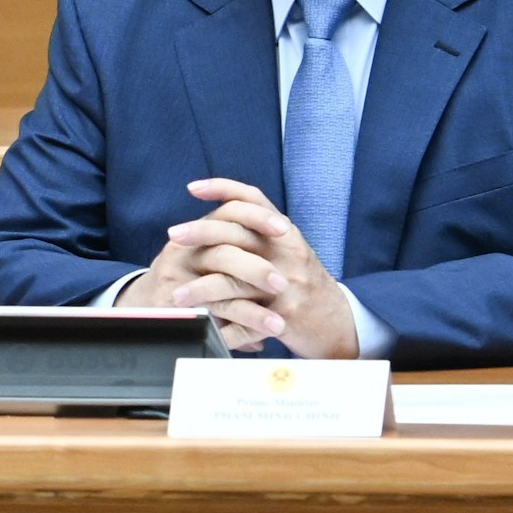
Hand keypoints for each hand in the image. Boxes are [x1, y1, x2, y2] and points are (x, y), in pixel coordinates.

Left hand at [118, 178, 359, 357]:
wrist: (338, 324)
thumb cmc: (305, 286)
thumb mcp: (288, 252)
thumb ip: (261, 234)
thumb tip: (220, 218)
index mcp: (285, 234)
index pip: (252, 199)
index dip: (222, 188)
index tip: (192, 188)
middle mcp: (287, 251)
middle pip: (237, 231)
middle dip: (200, 231)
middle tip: (174, 235)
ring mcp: (286, 282)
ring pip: (233, 278)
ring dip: (200, 287)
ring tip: (176, 295)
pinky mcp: (284, 313)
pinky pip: (244, 315)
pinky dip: (219, 319)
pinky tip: (200, 322)